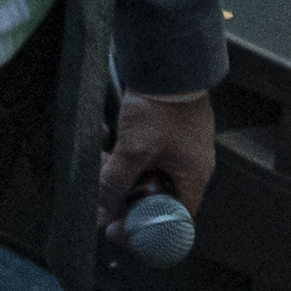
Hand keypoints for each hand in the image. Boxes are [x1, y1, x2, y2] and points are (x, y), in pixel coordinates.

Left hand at [98, 90, 215, 240]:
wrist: (166, 61)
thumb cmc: (161, 107)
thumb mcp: (134, 150)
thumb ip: (115, 183)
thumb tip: (98, 215)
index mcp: (192, 178)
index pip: (173, 220)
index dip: (145, 229)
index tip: (118, 228)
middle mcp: (187, 166)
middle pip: (153, 196)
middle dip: (122, 190)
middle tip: (102, 181)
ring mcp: (175, 148)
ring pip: (141, 172)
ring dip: (116, 166)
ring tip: (99, 152)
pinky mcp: (162, 131)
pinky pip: (139, 151)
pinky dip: (120, 147)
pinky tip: (104, 132)